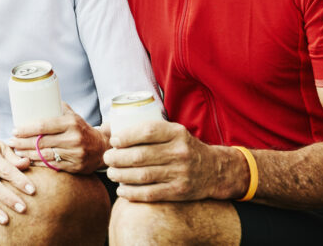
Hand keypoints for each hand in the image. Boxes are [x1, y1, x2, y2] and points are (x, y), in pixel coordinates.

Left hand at [7, 103, 108, 173]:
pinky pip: (52, 166)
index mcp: (71, 123)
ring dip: (27, 154)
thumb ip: (57, 108)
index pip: (44, 125)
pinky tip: (28, 160)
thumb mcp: (72, 115)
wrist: (101, 147)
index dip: (27, 129)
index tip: (15, 129)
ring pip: (44, 155)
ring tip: (16, 150)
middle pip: (41, 142)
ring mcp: (74, 154)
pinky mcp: (74, 167)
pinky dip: (38, 163)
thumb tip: (36, 99)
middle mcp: (73, 138)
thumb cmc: (81, 128)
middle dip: (22, 142)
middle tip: (11, 141)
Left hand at [103, 120, 240, 201]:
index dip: (127, 136)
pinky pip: (151, 194)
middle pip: (141, 155)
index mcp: (177, 133)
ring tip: (111, 173)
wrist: (214, 169)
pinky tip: (122, 191)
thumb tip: (115, 128)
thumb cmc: (185, 148)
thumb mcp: (175, 132)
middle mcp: (179, 152)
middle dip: (118, 158)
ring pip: (143, 175)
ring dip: (121, 175)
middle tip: (107, 158)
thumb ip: (152, 131)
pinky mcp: (179, 191)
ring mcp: (180, 173)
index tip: (114, 141)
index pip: (147, 131)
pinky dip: (133, 193)